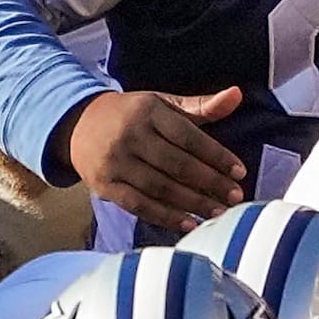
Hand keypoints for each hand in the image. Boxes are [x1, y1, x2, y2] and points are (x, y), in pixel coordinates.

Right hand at [63, 88, 244, 231]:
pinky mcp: (104, 185)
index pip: (188, 136)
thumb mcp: (162, 104)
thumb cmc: (132, 115)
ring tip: (219, 213)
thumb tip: (237, 95)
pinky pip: (139, 205)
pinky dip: (166, 217)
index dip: (216, 155)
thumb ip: (201, 105)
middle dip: (210, 183)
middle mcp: (130, 135)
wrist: (78, 124)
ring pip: (160, 187)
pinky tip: (189, 224)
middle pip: (177, 164)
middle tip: (236, 197)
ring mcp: (115, 162)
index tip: (240, 172)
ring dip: (193, 203)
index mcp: (148, 110)